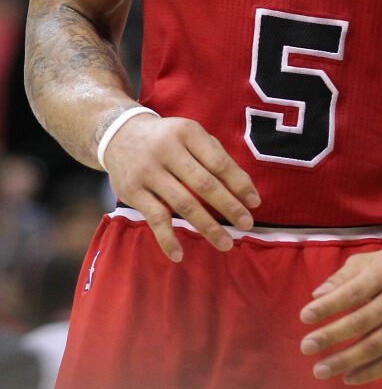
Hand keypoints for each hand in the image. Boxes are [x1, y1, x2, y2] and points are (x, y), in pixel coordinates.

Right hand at [103, 114, 260, 261]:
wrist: (119, 135)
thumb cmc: (167, 138)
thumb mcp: (190, 134)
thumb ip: (214, 155)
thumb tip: (243, 187)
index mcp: (187, 132)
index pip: (219, 162)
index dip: (239, 183)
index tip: (255, 203)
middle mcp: (167, 149)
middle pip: (204, 183)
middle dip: (228, 206)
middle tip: (247, 225)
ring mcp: (148, 171)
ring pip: (183, 203)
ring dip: (207, 226)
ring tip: (225, 243)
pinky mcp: (132, 191)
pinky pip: (155, 218)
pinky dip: (167, 238)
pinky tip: (179, 255)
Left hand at [298, 238, 381, 384]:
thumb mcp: (371, 262)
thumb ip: (343, 277)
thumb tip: (317, 296)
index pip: (354, 292)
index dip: (329, 306)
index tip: (304, 317)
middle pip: (363, 321)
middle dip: (331, 336)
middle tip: (305, 346)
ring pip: (377, 345)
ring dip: (345, 360)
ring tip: (320, 369)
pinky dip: (369, 372)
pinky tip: (348, 376)